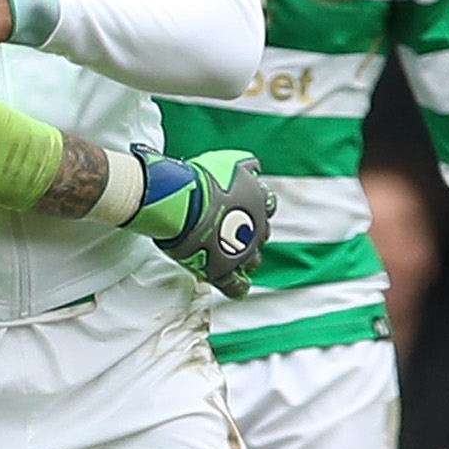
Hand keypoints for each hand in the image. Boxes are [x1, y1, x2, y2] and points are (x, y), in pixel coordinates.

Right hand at [125, 146, 272, 296]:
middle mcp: (257, 225)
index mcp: (258, 198)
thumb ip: (241, 165)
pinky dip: (236, 287)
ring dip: (243, 258)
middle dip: (249, 234)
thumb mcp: (225, 162)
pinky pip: (237, 286)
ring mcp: (243, 251)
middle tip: (229, 231)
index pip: (268, 204)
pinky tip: (232, 284)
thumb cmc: (197, 180)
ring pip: (253, 260)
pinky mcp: (225, 271)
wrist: (181, 203)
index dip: (255, 207)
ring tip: (227, 256)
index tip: (241, 207)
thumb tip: (251, 164)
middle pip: (262, 233)